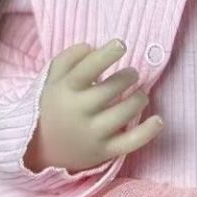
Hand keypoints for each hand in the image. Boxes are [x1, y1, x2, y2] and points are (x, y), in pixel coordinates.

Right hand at [24, 40, 164, 173]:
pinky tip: (158, 120)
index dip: (107, 54)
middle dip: (128, 76)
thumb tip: (92, 46)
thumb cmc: (51, 105)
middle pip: (111, 89)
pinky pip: (131, 142)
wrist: (37, 149)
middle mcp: (79, 111)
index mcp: (65, 90)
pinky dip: (148, 131)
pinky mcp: (103, 151)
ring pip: (125, 112)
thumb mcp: (52, 79)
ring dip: (139, 98)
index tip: (120, 45)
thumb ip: (69, 58)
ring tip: (139, 94)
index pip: (87, 68)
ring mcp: (92, 133)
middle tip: (131, 73)